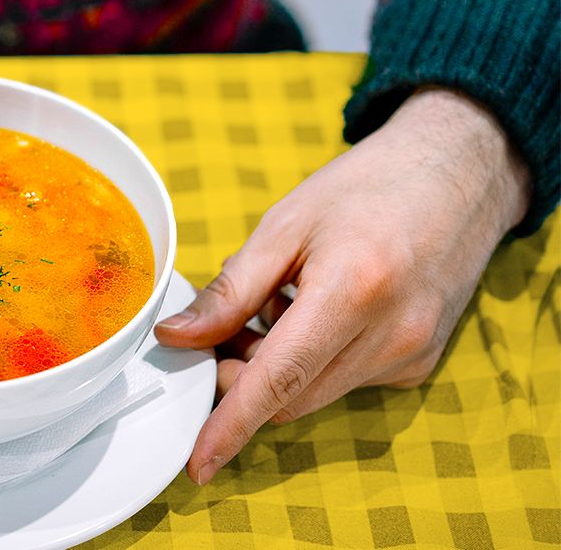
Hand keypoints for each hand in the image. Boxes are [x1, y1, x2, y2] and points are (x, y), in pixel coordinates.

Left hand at [154, 87, 530, 484]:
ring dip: (276, 369)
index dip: (232, 423)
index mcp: (352, 289)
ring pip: (316, 393)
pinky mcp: (419, 362)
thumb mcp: (284, 225)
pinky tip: (312, 313)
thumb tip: (178, 336)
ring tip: (273, 306)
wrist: (456, 175)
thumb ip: (231, 291)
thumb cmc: (367, 189)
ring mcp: (412, 353)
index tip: (200, 461)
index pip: (279, 379)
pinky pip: (345, 381)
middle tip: (221, 333)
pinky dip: (312, 362)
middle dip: (242, 380)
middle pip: (291, 397)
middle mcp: (391, 333)